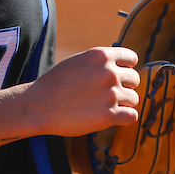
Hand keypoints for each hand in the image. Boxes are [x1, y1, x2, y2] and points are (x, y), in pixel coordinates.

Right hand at [25, 46, 140, 136]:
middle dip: (124, 87)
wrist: (39, 106)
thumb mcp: (77, 62)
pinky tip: (111, 117)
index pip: (132, 59)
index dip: (125, 68)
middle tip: (107, 95)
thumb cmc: (56, 84)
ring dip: (123, 104)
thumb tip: (120, 68)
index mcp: (101, 55)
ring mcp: (111, 94)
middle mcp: (109, 72)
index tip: (116, 77)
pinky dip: (124, 118)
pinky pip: (132, 116)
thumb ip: (99, 63)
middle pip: (135, 79)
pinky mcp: (109, 116)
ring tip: (104, 106)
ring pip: (134, 99)